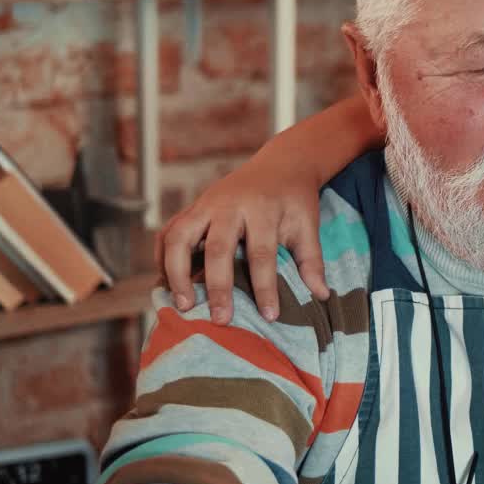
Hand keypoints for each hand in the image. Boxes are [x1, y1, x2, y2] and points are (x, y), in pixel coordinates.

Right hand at [157, 142, 329, 324]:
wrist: (281, 164)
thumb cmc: (294, 200)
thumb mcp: (308, 225)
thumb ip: (312, 260)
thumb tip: (321, 296)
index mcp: (262, 209)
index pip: (261, 253)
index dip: (265, 287)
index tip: (269, 316)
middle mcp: (229, 205)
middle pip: (216, 247)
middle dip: (217, 286)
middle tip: (220, 319)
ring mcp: (205, 204)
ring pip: (178, 236)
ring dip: (176, 272)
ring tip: (184, 305)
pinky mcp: (191, 208)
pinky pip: (168, 233)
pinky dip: (163, 258)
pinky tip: (168, 284)